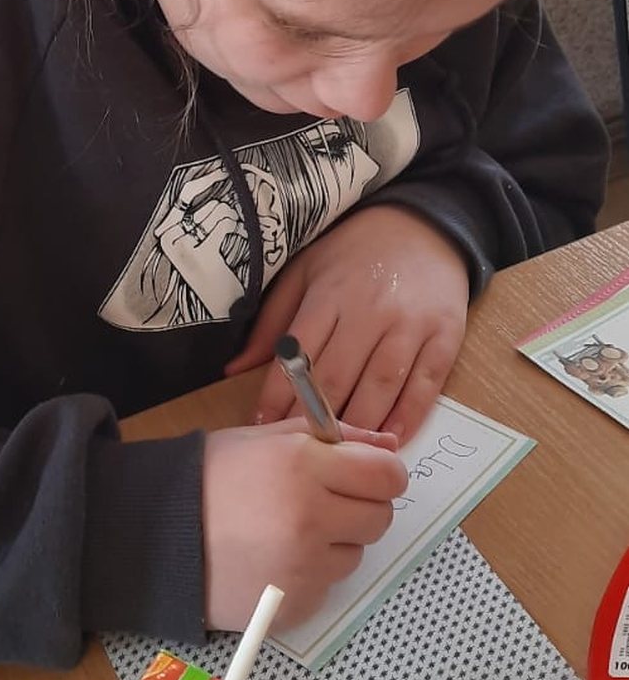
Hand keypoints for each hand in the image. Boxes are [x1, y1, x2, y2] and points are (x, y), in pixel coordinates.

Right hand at [202, 419, 406, 632]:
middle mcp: (310, 517)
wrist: (155, 537)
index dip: (380, 474)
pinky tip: (272, 561)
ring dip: (333, 545)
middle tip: (322, 504)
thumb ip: (334, 437)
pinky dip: (309, 577)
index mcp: (304, 465)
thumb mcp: (267, 440)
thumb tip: (390, 448)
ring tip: (286, 533)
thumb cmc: (210, 480)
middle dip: (359, 508)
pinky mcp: (295, 604)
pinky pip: (326, 587)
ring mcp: (304, 566)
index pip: (388, 475)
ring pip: (355, 555)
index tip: (363, 477)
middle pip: (380, 518)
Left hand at [225, 204, 468, 441]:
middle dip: (314, 421)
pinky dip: (408, 416)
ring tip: (342, 454)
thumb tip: (234, 369)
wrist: (425, 225)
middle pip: (337, 377)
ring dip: (360, 425)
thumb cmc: (355, 253)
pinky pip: (425, 384)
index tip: (264, 429)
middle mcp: (369, 310)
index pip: (297, 357)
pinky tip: (391, 439)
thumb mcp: (306, 273)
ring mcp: (410, 324)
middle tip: (300, 453)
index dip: (278, 398)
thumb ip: (273, 323)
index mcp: (329, 295)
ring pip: (380, 386)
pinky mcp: (445, 335)